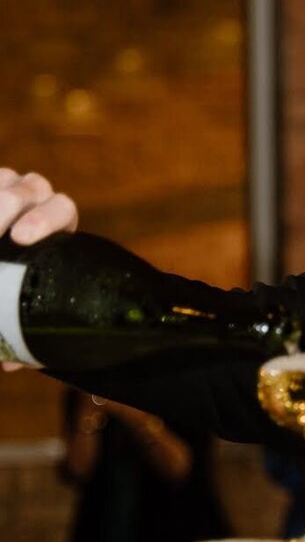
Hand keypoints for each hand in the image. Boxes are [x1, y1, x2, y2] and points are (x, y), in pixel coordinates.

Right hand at [0, 169, 78, 370]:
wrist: (5, 265)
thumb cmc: (9, 288)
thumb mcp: (15, 304)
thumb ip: (18, 329)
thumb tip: (12, 362)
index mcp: (53, 227)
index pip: (62, 209)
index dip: (47, 219)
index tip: (23, 239)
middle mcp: (32, 201)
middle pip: (34, 187)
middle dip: (15, 203)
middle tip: (3, 233)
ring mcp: (6, 188)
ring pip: (7, 178)